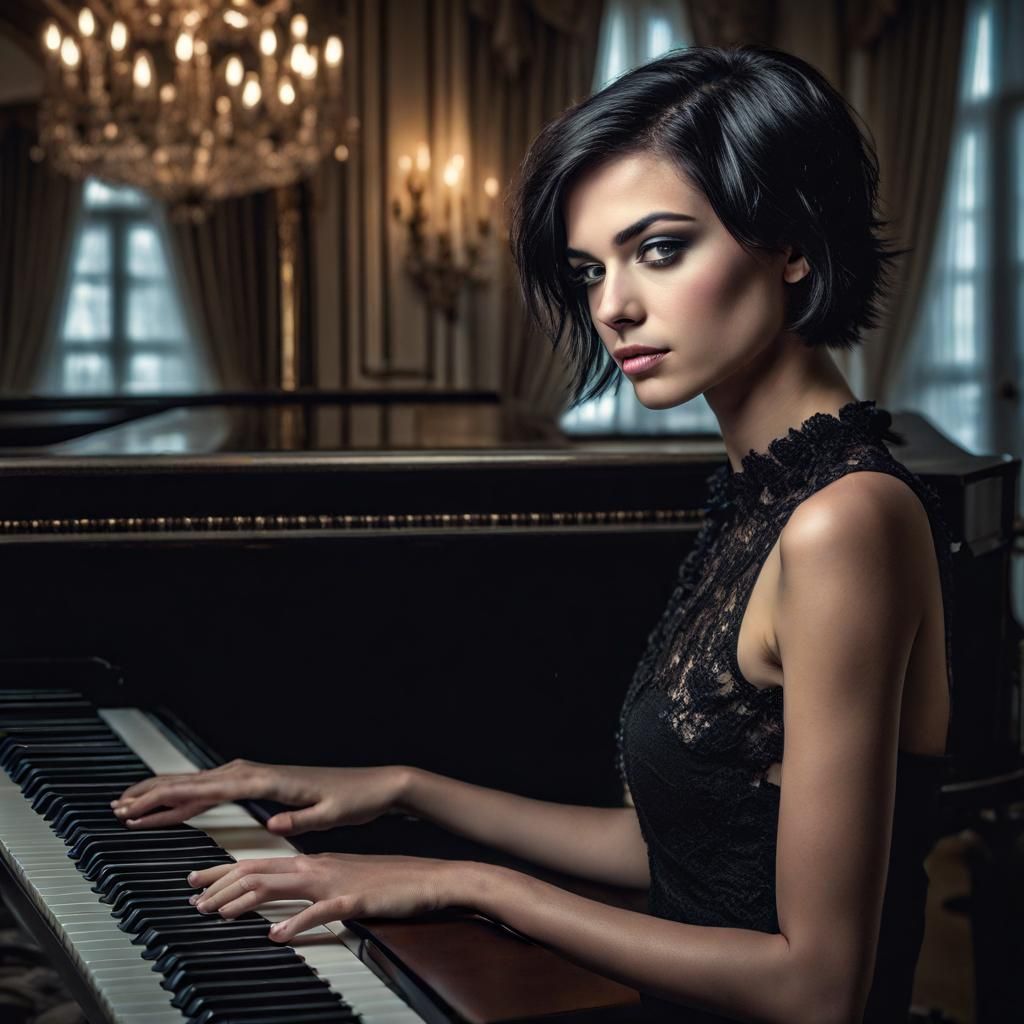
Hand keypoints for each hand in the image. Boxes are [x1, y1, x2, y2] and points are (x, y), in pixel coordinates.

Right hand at [110, 760, 406, 833]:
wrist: (374, 785)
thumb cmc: (353, 800)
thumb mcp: (330, 815)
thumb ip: (300, 819)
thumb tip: (273, 825)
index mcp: (269, 780)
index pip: (209, 789)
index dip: (171, 799)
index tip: (140, 809)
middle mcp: (258, 772)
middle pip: (195, 781)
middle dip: (154, 793)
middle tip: (117, 807)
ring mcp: (258, 774)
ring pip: (200, 781)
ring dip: (165, 792)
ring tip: (131, 803)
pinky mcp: (262, 780)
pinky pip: (216, 786)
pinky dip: (190, 794)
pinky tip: (174, 801)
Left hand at [187, 853, 462, 942]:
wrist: (431, 877)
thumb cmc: (391, 882)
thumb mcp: (344, 882)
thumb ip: (313, 893)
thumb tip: (285, 909)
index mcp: (316, 862)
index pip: (261, 863)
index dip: (225, 872)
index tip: (197, 882)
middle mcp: (320, 866)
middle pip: (261, 871)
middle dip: (221, 884)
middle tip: (193, 899)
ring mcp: (336, 882)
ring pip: (280, 886)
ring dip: (245, 900)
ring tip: (217, 913)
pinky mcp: (355, 900)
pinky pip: (321, 912)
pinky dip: (296, 923)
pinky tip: (277, 935)